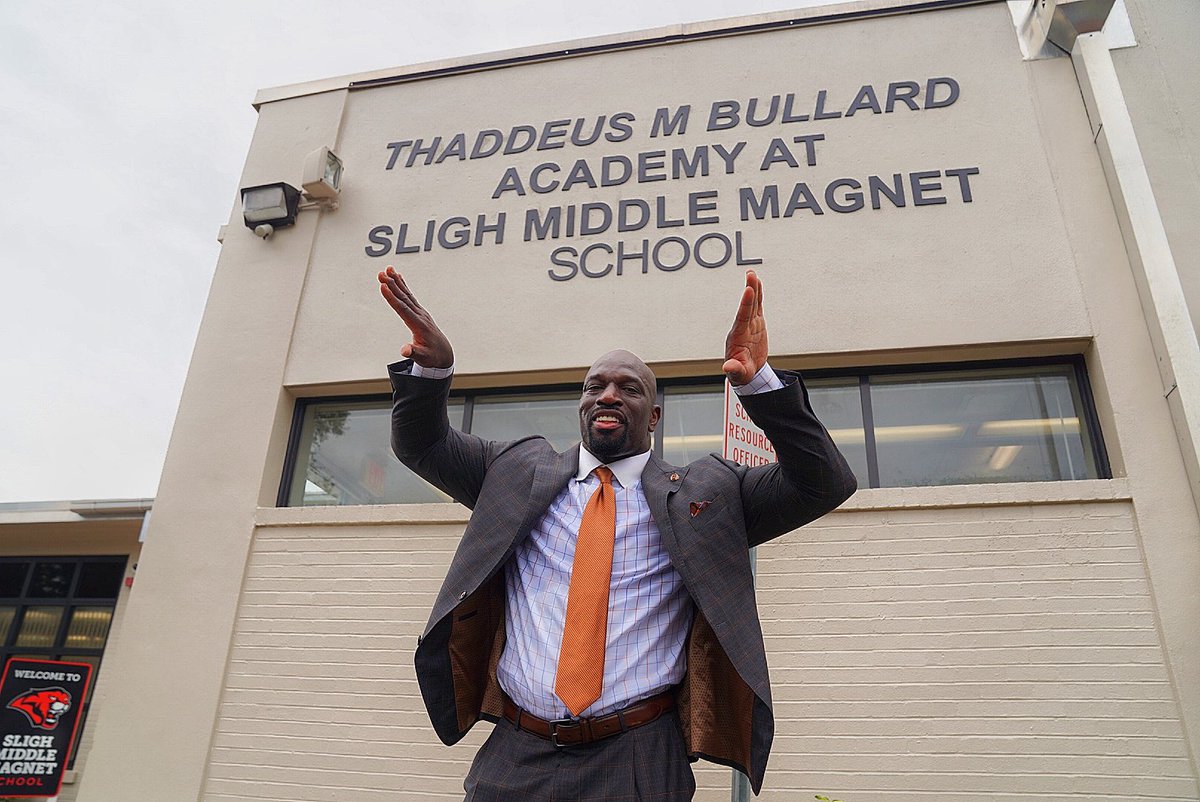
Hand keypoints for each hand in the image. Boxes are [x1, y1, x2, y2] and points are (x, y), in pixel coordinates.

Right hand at [378, 267, 454, 367]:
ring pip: (407, 294)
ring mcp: (421, 312)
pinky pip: (410, 296)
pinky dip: (403, 286)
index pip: (403, 309)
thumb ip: (414, 353)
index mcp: (419, 325)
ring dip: (397, 281)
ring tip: (388, 269)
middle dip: (392, 285)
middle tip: (381, 273)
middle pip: (404, 298)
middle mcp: (420, 315)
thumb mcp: (423, 358)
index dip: (392, 297)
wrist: (444, 354)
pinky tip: (398, 277)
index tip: (383, 286)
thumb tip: (404, 350)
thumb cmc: (432, 357)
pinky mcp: (419, 312)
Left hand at [722, 270, 767, 385]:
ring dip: (752, 289)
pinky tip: (757, 284)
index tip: (749, 290)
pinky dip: (758, 296)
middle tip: (751, 276)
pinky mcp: (755, 324)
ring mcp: (749, 325)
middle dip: (749, 291)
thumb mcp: (738, 374)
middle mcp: (742, 328)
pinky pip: (757, 307)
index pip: (742, 318)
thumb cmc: (741, 373)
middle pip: (747, 306)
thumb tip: (727, 367)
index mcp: (738, 337)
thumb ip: (734, 369)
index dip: (746, 304)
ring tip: (752, 274)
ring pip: (752, 304)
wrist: (746, 373)